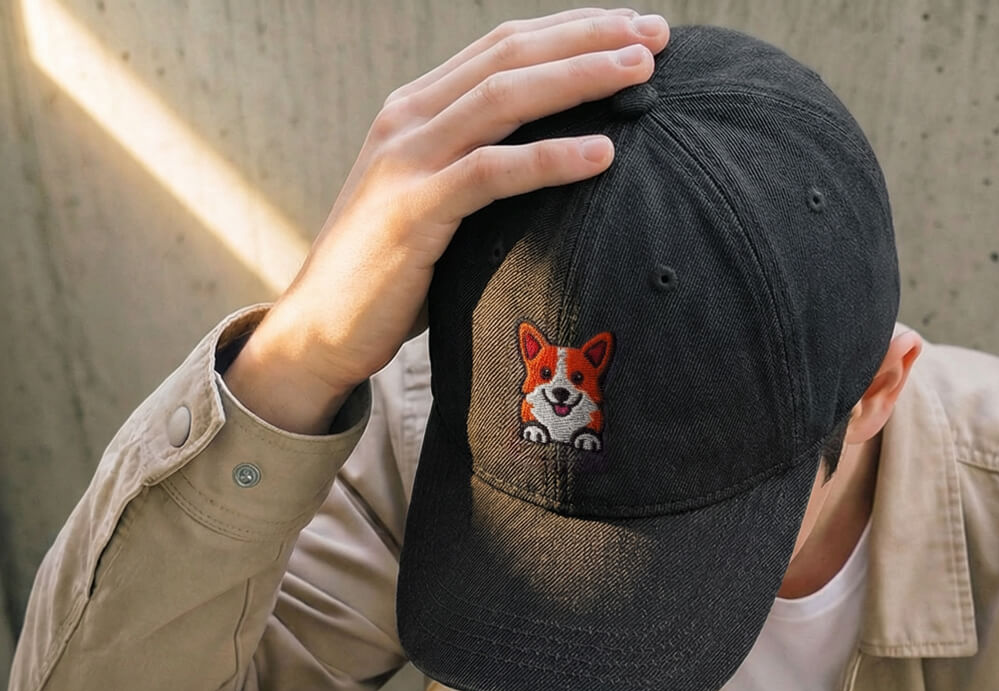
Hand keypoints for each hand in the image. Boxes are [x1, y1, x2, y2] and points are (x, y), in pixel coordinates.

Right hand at [226, 9, 668, 432]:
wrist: (318, 331)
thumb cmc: (386, 278)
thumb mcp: (432, 207)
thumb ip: (474, 175)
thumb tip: (549, 175)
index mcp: (416, 109)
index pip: (503, 47)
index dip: (571, 30)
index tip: (632, 29)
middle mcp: (409, 119)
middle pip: (512, 54)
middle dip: (589, 37)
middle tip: (658, 35)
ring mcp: (408, 161)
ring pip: (506, 97)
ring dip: (579, 78)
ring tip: (641, 73)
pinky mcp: (414, 212)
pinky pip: (493, 172)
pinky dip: (550, 158)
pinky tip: (602, 154)